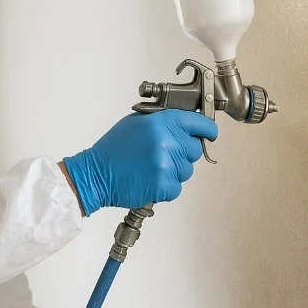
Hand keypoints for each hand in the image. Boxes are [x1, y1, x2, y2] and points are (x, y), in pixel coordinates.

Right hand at [62, 109, 217, 215]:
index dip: (208, 130)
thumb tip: (187, 123)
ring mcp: (167, 165)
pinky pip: (177, 187)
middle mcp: (168, 141)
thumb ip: (164, 120)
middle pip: (195, 149)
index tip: (210, 134)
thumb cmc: (114, 148)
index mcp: (162, 122)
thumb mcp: (137, 122)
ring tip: (152, 167)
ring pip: (187, 170)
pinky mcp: (164, 186)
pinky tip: (149, 179)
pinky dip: (166, 187)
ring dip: (174, 171)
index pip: (200, 123)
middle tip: (163, 154)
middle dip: (183, 153)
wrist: (96, 173)